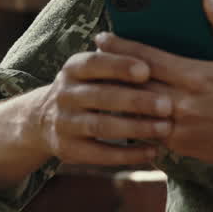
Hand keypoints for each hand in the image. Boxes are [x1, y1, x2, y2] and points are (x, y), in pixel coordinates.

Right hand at [29, 49, 174, 165]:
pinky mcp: (68, 149)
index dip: (119, 66)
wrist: (45, 119)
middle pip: (101, 96)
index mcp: (73, 69)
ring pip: (100, 126)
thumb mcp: (93, 70)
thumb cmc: (88, 88)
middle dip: (136, 101)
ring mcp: (64, 123)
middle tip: (167, 105)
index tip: (147, 70)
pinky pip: (100, 154)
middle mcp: (64, 94)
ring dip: (135, 128)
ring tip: (165, 128)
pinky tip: (152, 151)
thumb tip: (153, 57)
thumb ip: (118, 61)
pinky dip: (128, 154)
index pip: (94, 63)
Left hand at [94, 0, 212, 167]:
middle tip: (91, 58)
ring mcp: (182, 129)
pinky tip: (121, 110)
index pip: (148, 59)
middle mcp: (185, 104)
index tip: (102, 36)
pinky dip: (134, 121)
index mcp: (197, 76)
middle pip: (136, 85)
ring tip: (98, 84)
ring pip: (138, 112)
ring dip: (117, 98)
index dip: (122, 46)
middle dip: (111, 70)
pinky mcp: (183, 147)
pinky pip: (149, 133)